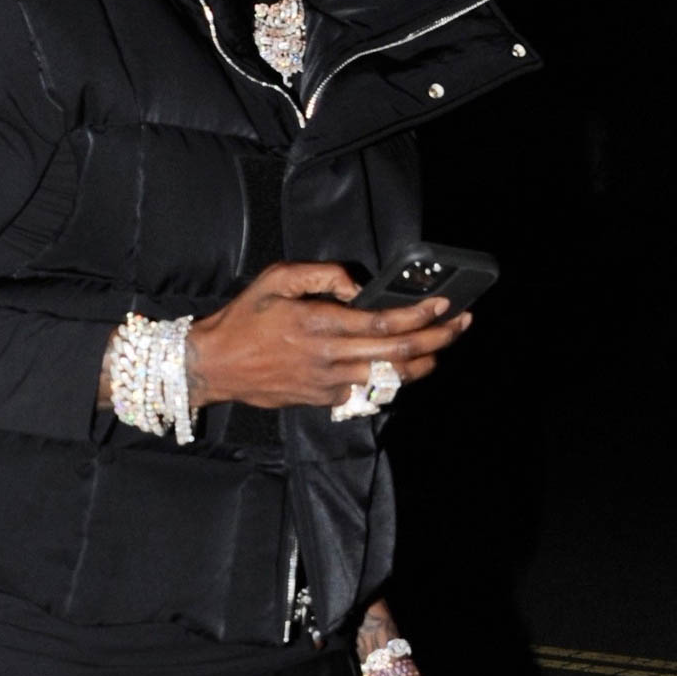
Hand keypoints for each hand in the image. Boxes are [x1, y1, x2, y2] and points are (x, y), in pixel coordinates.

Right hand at [184, 261, 470, 408]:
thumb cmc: (244, 318)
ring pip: (389, 378)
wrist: (215, 364)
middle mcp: (329, 357)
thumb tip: (357, 286)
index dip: (418, 316)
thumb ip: (320, 275)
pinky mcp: (323, 399)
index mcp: (318, 323)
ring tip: (443, 347)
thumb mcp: (276, 279)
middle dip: (436, 339)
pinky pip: (367, 390)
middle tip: (461, 324)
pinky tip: (405, 365)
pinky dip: (391, 378)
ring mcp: (328, 383)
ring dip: (423, 363)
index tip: (444, 305)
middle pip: (396, 353)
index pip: (382, 323)